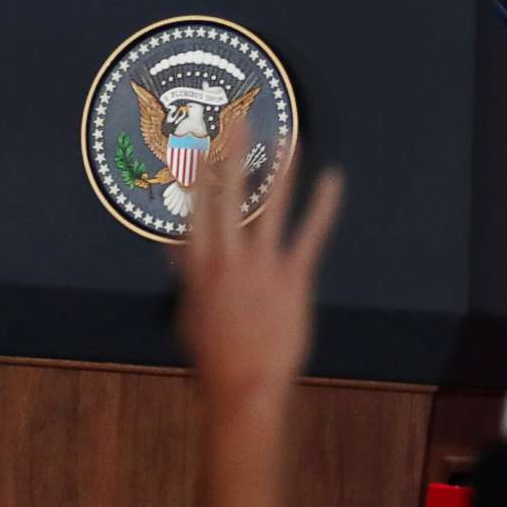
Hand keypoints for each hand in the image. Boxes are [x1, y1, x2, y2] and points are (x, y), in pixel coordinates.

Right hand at [175, 118, 344, 404]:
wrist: (243, 388)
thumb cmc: (213, 356)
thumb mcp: (188, 312)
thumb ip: (183, 274)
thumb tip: (172, 246)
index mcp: (198, 265)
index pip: (194, 207)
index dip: (196, 171)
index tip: (197, 138)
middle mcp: (227, 257)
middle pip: (228, 195)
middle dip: (232, 154)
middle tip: (236, 118)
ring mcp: (261, 266)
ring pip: (271, 207)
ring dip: (280, 169)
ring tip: (289, 136)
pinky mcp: (293, 278)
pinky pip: (310, 234)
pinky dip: (323, 205)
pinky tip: (334, 178)